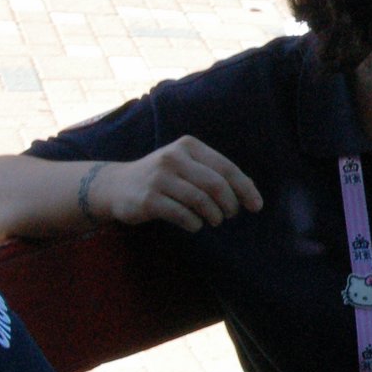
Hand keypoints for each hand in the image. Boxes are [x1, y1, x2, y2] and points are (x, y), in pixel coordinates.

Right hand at [94, 137, 262, 232]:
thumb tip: (251, 190)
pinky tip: (195, 225)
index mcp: (188, 146)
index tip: (257, 206)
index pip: (226, 168)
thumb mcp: (187, 165)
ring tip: (215, 220)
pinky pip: (182, 214)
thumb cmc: (163, 177)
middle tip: (231, 214)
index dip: (245, 188)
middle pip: (216, 185)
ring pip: (200, 200)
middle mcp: (173, 158)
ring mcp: (158, 178)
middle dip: (230, 204)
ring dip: (214, 215)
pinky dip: (195, 223)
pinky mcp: (147, 199)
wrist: (115, 185)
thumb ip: (214, 172)